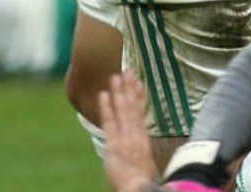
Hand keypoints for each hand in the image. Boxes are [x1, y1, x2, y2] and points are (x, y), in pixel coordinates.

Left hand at [100, 70, 155, 191]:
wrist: (138, 190)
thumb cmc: (141, 184)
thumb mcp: (146, 167)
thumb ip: (142, 154)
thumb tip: (143, 151)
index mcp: (143, 140)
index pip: (141, 113)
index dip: (139, 97)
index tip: (139, 82)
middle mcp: (136, 135)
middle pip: (133, 107)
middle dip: (130, 88)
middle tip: (128, 70)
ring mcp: (125, 138)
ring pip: (124, 110)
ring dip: (120, 92)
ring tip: (116, 76)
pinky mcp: (114, 144)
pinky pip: (110, 122)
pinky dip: (107, 108)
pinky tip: (104, 94)